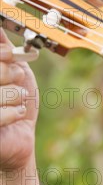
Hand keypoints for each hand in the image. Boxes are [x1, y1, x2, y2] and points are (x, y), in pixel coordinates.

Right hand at [0, 28, 38, 170]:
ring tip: (17, 100)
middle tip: (16, 81)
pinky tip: (16, 114)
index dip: (1, 55)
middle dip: (9, 74)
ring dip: (14, 96)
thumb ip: (2, 47)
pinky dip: (14, 113)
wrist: (20, 137)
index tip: (10, 56)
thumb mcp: (13, 69)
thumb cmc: (14, 101)